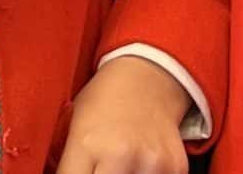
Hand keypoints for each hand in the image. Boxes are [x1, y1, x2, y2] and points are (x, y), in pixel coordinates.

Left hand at [55, 55, 192, 173]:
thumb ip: (67, 163)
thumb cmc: (105, 99)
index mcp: (87, 143)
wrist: (148, 77)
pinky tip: (139, 164)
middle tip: (96, 170)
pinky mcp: (175, 168)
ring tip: (117, 165)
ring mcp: (151, 163)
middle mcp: (121, 155)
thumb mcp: (73, 124)